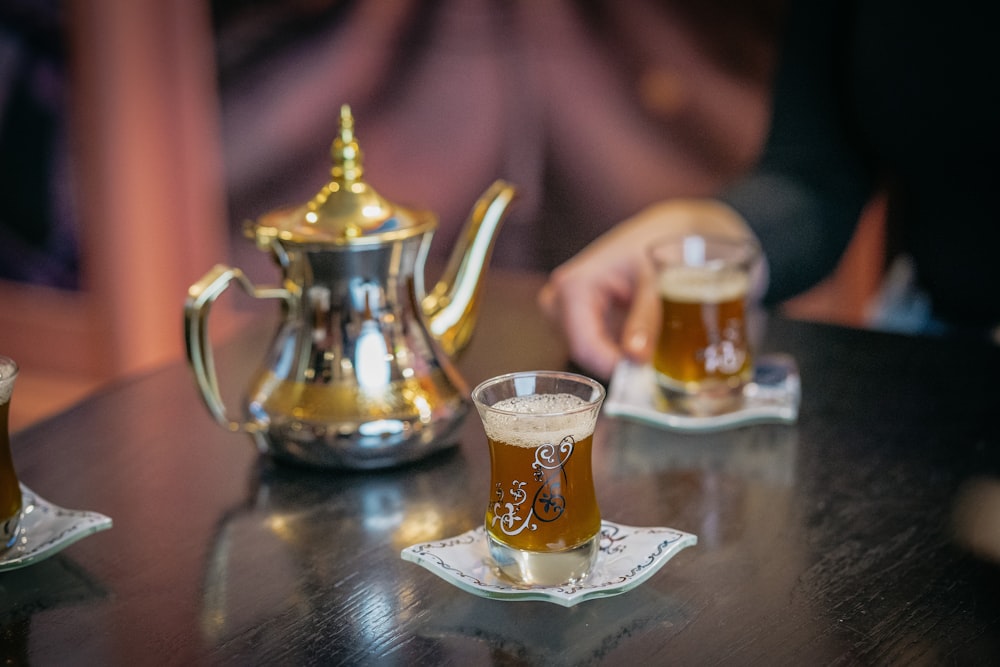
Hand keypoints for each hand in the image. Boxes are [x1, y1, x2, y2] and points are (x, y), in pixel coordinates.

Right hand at [538, 198, 752, 378]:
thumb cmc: (665, 242)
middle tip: (657, 355)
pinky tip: (645, 335)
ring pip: (592, 354)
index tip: (650, 373)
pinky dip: (623, 350)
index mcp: (574, 285)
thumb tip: (636, 358)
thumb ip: (647, 319)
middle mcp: (561, 298)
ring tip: (655, 337)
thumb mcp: (660, 280)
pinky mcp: (583, 319)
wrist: (674, 229)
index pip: (584, 346)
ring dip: (623, 356)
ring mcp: (569, 311)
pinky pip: (599, 348)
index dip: (616, 366)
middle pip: (584, 352)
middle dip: (619, 361)